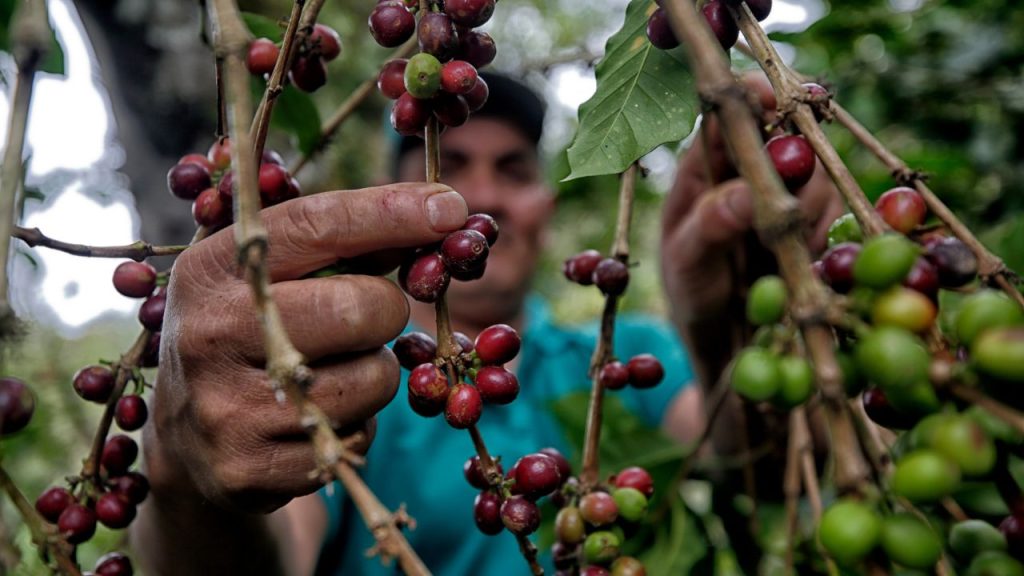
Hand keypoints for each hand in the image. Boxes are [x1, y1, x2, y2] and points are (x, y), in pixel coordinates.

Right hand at [144, 182, 467, 513]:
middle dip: (388, 310)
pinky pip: (358, 439)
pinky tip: (318, 417)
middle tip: (370, 317)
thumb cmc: (250, 330)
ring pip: (372, 380)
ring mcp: (227, 408)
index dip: (390, 213)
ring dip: (374, 372)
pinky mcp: (251, 468)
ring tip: (332, 371)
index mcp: (211, 269)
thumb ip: (344, 241)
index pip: (314, 226)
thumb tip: (442, 213)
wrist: (183, 437)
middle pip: (358, 309)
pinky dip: (358, 424)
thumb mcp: (270, 275)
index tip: (450, 208)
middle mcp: (211, 334)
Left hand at [660, 75, 843, 376]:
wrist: (726, 345)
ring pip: (815, 170)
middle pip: (784, 132)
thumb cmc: (690, 296)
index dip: (752, 95)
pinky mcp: (811, 223)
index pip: (728, 114)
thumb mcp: (687, 265)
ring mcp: (782, 196)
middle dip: (795, 159)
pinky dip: (822, 231)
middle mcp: (745, 172)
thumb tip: (747, 191)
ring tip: (778, 249)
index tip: (771, 99)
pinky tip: (799, 260)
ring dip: (809, 203)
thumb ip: (710, 226)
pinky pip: (833, 209)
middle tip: (790, 198)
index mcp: (702, 168)